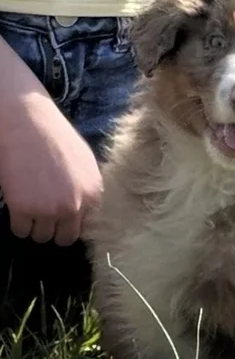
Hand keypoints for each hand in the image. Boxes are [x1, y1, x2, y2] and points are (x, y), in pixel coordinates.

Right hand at [0, 39, 102, 245]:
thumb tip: (83, 212)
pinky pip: (20, 231)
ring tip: (29, 207)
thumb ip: (87, 190)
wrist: (27, 120)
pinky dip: (17, 223)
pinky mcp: (23, 209)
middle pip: (65, 238)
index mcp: (93, 194)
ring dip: (34, 227)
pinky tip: (16, 205)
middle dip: (54, 230)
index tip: (60, 217)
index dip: (71, 223)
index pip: (86, 227)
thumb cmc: (54, 137)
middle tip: (42, 216)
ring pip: (41, 237)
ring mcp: (49, 210)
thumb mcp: (85, 163)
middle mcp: (75, 206)